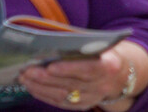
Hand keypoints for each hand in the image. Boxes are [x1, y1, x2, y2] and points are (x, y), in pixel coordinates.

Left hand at [20, 39, 147, 108]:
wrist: (122, 75)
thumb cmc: (107, 53)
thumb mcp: (103, 45)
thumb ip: (84, 44)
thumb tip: (55, 41)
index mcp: (110, 66)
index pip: (87, 69)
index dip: (68, 69)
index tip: (50, 66)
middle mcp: (101, 86)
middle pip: (70, 84)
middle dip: (46, 78)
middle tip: (27, 70)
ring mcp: (91, 99)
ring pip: (62, 95)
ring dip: (40, 87)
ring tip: (25, 77)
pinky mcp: (82, 107)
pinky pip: (60, 103)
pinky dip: (44, 95)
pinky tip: (32, 87)